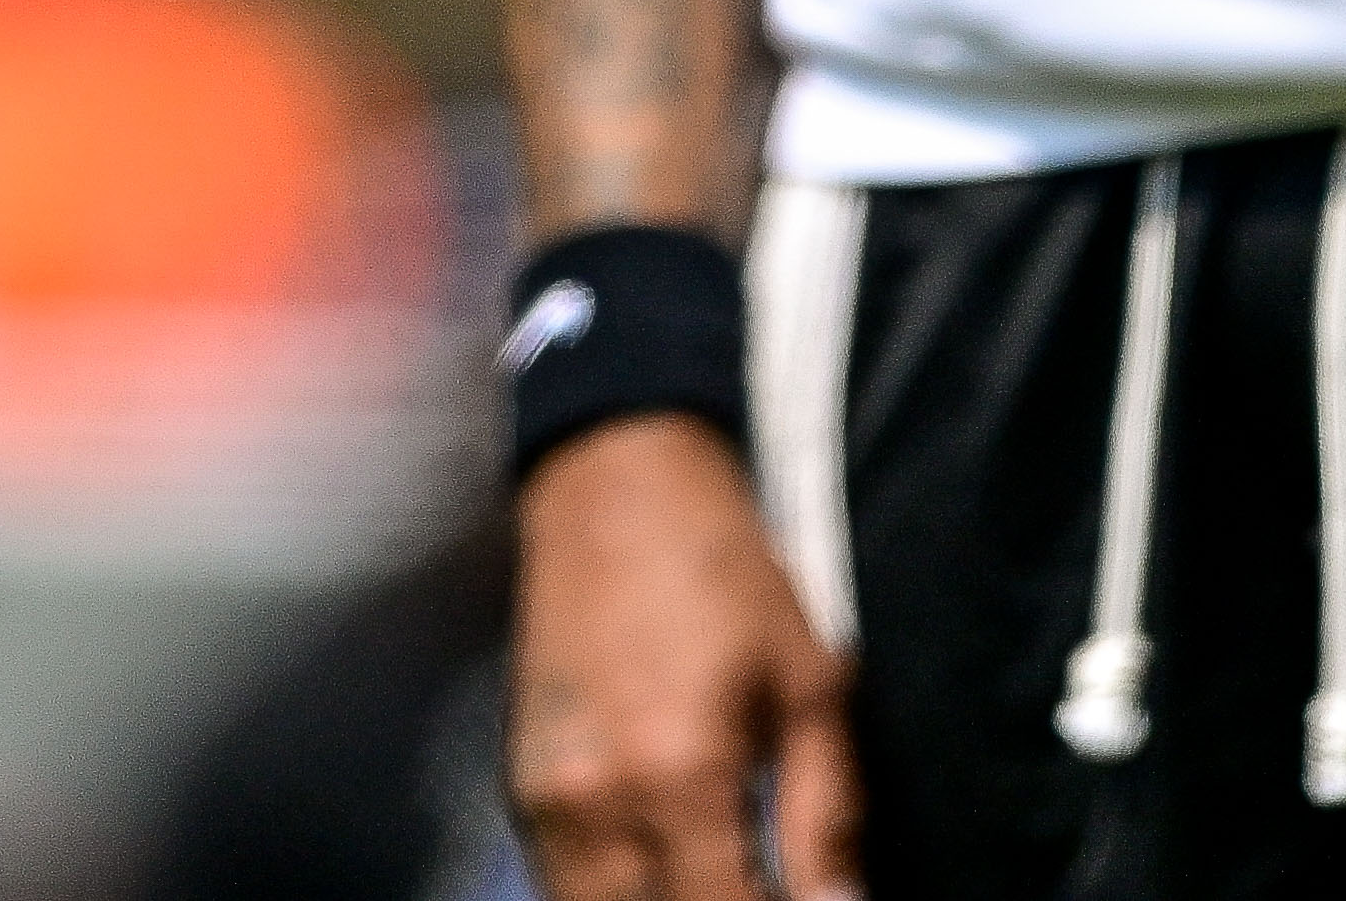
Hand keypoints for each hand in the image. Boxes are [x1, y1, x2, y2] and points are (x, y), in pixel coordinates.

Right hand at [512, 423, 860, 900]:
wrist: (613, 487)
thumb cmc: (725, 576)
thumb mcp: (810, 687)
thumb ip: (827, 817)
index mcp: (679, 775)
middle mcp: (597, 800)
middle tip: (754, 883)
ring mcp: (544, 798)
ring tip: (710, 876)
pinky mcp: (518, 783)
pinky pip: (561, 883)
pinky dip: (611, 896)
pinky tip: (660, 872)